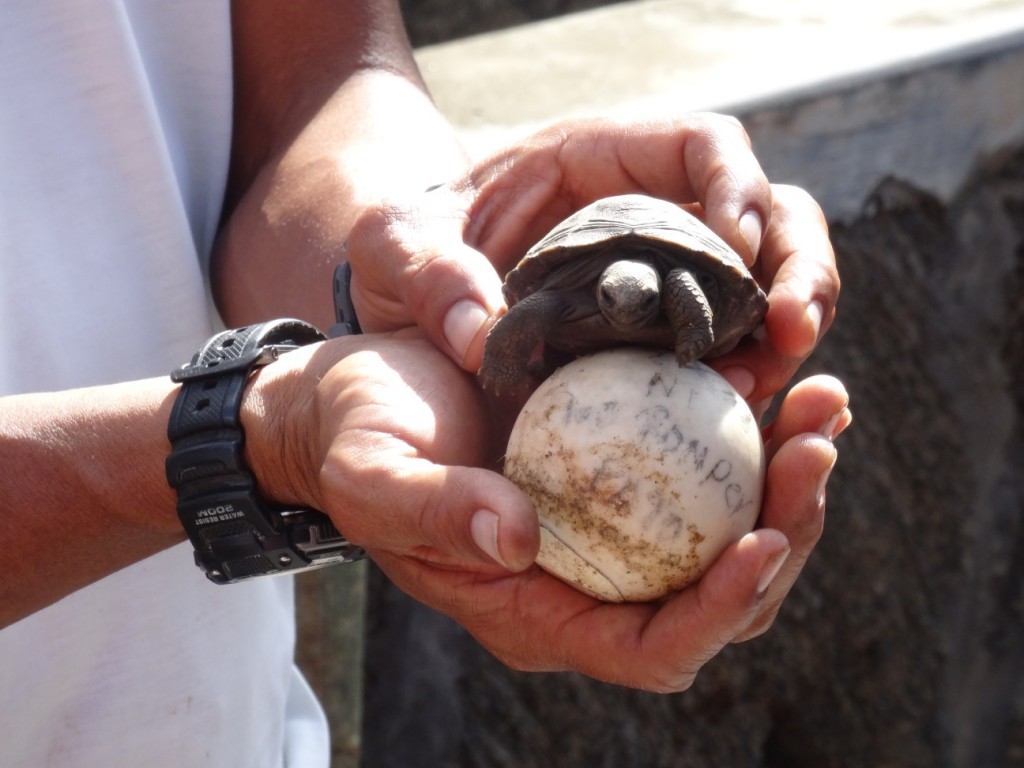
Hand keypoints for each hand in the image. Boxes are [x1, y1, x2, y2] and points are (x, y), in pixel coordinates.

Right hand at [247, 331, 848, 691]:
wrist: (353, 398)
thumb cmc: (356, 440)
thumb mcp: (376, 476)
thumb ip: (435, 512)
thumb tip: (517, 538)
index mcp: (536, 610)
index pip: (652, 646)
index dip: (718, 610)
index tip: (764, 539)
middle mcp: (588, 579)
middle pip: (717, 593)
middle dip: (784, 530)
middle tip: (816, 442)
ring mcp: (610, 525)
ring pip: (727, 526)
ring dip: (785, 473)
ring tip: (821, 397)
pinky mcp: (619, 466)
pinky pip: (702, 463)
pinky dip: (750, 427)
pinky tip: (778, 371)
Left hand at [343, 112, 837, 403]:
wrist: (416, 296)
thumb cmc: (414, 249)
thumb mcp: (397, 248)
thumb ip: (429, 274)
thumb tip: (483, 333)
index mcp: (601, 160)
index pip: (700, 143)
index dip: (736, 185)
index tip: (737, 243)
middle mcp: (655, 210)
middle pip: (769, 212)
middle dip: (797, 264)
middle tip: (793, 329)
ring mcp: (671, 272)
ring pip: (770, 281)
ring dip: (788, 327)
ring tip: (770, 381)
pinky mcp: (668, 330)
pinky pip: (736, 342)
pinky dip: (752, 370)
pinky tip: (743, 408)